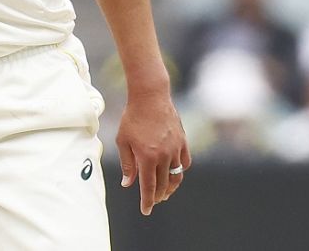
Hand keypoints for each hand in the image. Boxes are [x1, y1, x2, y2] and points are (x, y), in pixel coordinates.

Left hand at [116, 90, 190, 215]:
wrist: (150, 97)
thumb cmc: (132, 118)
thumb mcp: (123, 141)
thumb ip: (127, 164)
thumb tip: (128, 184)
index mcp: (147, 157)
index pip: (149, 187)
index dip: (147, 201)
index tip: (146, 210)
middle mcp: (164, 156)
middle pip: (163, 184)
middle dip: (158, 196)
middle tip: (153, 201)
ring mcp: (176, 149)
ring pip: (176, 176)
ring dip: (170, 187)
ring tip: (164, 193)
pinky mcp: (183, 142)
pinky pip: (184, 163)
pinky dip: (180, 171)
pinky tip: (174, 174)